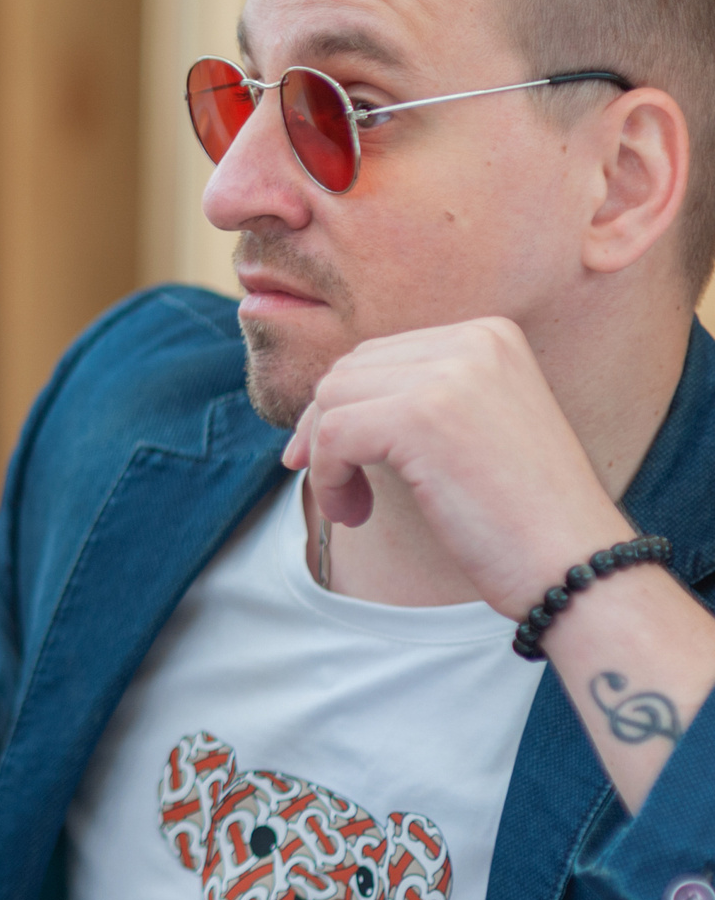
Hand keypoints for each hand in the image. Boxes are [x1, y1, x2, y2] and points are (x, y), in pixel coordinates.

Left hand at [281, 316, 629, 615]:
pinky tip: (353, 514)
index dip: (341, 408)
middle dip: (323, 430)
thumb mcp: (475, 426)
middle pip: (347, 372)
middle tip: (338, 487)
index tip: (332, 456)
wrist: (576, 563)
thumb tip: (325, 394)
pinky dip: (328, 479)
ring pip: (331, 400)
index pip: (377, 355)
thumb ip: (419, 395)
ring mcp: (449, 374)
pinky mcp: (421, 416)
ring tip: (353, 506)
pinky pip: (331, 435)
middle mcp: (473, 341)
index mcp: (490, 336)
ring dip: (326, 460)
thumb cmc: (521, 512)